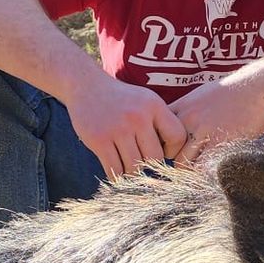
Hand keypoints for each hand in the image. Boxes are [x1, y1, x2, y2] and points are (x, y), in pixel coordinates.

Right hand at [60, 74, 187, 178]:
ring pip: (134, 168)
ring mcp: (118, 129)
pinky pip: (114, 170)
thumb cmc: (122, 99)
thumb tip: (178, 155)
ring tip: (128, 166)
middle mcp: (138, 116)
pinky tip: (116, 171)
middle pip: (155, 157)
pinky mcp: (99, 140)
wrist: (86, 86)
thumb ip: (161, 122)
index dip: (172, 150)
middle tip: (141, 162)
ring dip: (132, 173)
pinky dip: (117, 176)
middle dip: (149, 164)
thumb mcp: (145, 100)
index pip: (177, 137)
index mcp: (153, 105)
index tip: (161, 151)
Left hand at [169, 68, 263, 164]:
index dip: (164, 148)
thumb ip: (185, 113)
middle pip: (167, 152)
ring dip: (190, 170)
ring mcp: (203, 130)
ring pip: (182, 163)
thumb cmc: (232, 92)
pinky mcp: (220, 142)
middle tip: (189, 165)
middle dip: (176, 161)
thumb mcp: (201, 95)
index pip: (157, 133)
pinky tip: (213, 169)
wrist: (259, 85)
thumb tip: (171, 130)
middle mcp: (187, 118)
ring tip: (202, 169)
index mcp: (181, 107)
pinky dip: (204, 173)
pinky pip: (202, 168)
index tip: (173, 154)